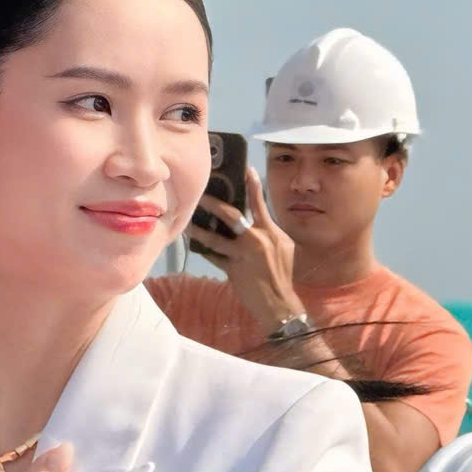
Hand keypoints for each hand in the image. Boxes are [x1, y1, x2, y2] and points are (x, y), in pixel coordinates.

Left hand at [188, 171, 301, 333]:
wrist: (278, 303)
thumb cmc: (282, 275)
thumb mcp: (283, 249)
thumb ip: (269, 232)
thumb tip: (254, 220)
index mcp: (272, 232)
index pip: (260, 203)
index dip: (253, 184)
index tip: (246, 168)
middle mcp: (258, 239)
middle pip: (231, 215)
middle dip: (213, 204)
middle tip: (200, 195)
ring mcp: (244, 254)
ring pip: (215, 237)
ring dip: (199, 229)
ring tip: (187, 223)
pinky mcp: (233, 269)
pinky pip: (214, 256)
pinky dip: (205, 250)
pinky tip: (195, 244)